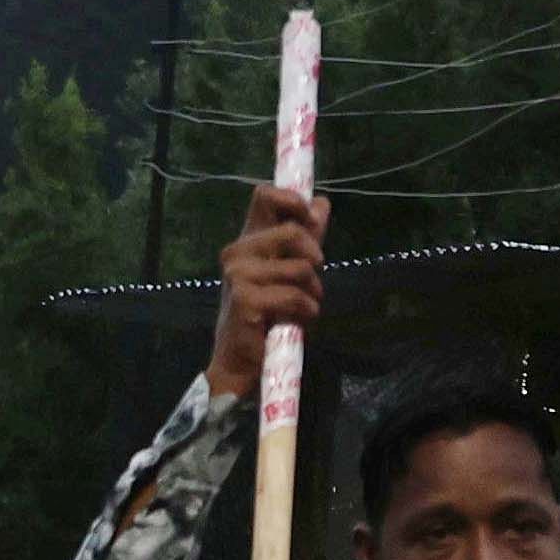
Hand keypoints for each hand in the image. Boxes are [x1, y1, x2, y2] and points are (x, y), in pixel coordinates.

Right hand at [202, 184, 327, 402]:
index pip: (264, 196)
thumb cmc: (266, 318)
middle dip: (314, 256)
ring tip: (302, 308)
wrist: (240, 362)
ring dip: (313, 292)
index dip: (292, 199)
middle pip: (292, 230)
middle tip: (313, 280)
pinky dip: (306, 311)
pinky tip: (296, 323)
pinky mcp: (246, 299)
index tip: (310, 217)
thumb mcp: (288, 273)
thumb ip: (304, 239)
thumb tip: (322, 203)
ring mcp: (239, 274)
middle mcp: (237, 252)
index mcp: (247, 241)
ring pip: (300, 268)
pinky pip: (296, 296)